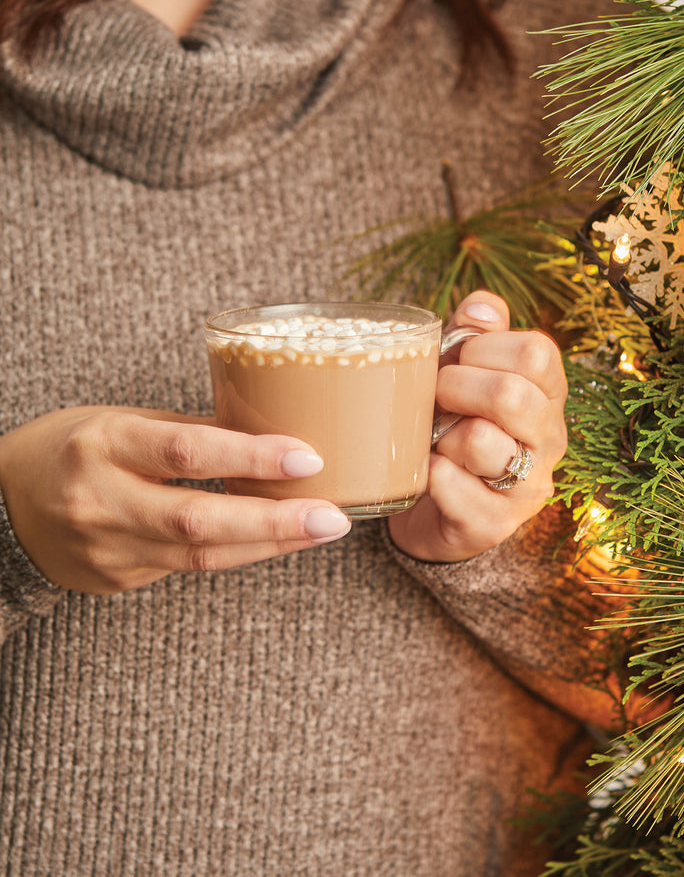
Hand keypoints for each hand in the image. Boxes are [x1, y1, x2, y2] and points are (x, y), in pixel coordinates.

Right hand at [0, 407, 351, 593]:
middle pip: (199, 520)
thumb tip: (272, 435)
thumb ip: (192, 433)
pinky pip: (189, 569)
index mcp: (105, 443)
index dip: (251, 456)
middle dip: (275, 521)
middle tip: (334, 518)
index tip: (308, 456)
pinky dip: (240, 553)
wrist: (2, 506)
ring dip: (270, 544)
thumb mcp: (125, 420)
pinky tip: (277, 540)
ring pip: (200, 556)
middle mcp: (101, 499)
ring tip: (322, 529)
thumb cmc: (75, 447)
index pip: (187, 452)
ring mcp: (106, 548)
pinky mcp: (115, 579)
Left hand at [388, 292, 567, 561]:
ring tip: (436, 439)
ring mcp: (527, 487)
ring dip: (442, 434)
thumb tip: (479, 307)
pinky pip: (452, 487)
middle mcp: (549, 441)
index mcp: (549, 395)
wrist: (436, 508)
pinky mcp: (494, 524)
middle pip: (512, 395)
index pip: (537, 352)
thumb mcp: (466, 370)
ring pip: (480, 442)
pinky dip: (428, 473)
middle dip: (456, 387)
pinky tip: (428, 471)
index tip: (458, 360)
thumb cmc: (454, 423)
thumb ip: (475, 331)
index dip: (485, 348)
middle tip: (436, 396)